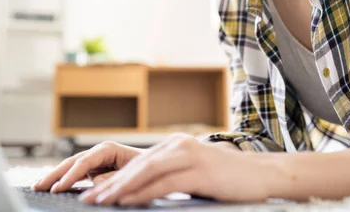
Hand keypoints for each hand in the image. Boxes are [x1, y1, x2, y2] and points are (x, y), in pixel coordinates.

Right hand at [31, 141, 143, 192]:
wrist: (159, 168)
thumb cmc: (151, 169)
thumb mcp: (137, 173)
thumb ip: (116, 176)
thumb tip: (95, 180)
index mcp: (109, 149)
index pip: (85, 161)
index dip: (71, 175)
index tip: (59, 187)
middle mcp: (100, 153)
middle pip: (73, 162)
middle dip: (55, 174)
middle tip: (38, 187)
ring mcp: (97, 161)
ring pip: (72, 167)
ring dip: (55, 176)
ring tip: (38, 186)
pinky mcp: (95, 170)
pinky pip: (77, 175)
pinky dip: (64, 180)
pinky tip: (53, 186)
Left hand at [78, 133, 270, 206]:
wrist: (263, 175)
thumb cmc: (228, 180)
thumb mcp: (194, 176)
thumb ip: (170, 179)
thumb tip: (143, 193)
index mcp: (174, 146)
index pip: (137, 163)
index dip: (113, 178)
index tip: (93, 192)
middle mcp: (178, 146)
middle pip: (136, 167)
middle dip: (109, 184)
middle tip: (86, 198)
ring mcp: (189, 156)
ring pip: (146, 173)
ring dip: (120, 189)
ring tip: (99, 202)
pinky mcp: (200, 171)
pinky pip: (165, 183)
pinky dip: (143, 193)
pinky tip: (127, 202)